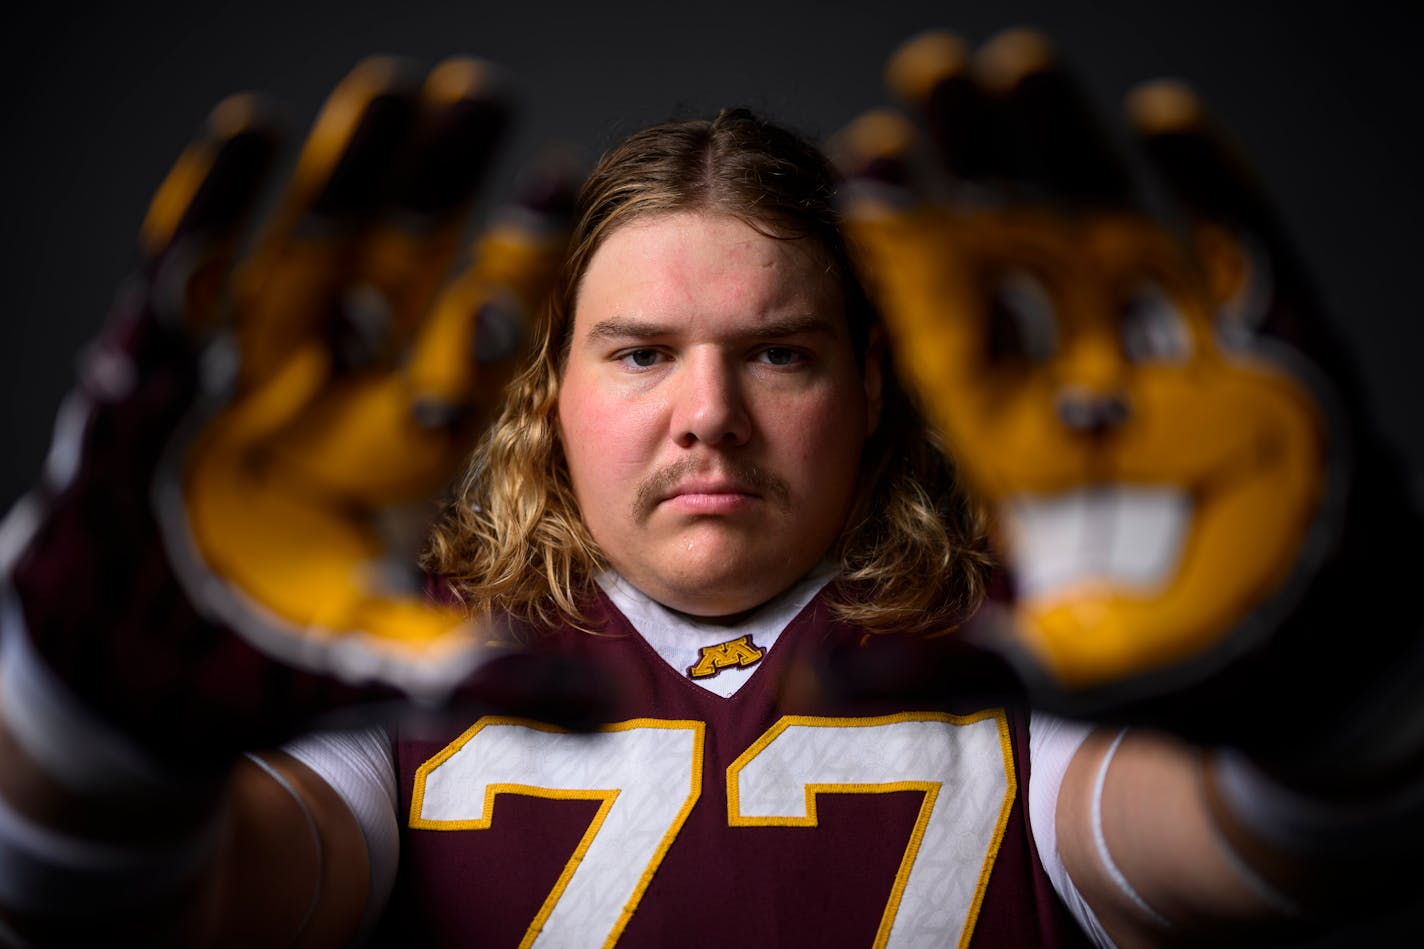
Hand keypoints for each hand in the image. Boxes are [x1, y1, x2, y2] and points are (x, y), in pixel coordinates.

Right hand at [3, 57, 588, 762]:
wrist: (143, 675)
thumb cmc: (265, 669)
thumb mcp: (382, 667)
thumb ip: (486, 670)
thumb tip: (606, 706)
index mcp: (400, 451)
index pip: (468, 344)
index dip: (512, 271)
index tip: (561, 197)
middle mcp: (336, 396)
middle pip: (396, 272)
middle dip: (436, 189)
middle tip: (484, 97)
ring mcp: (249, 375)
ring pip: (304, 254)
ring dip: (342, 177)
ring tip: (388, 91)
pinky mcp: (161, 374)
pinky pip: (187, 280)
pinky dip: (210, 212)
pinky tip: (248, 139)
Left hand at [834, 29, 1422, 771]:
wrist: (1301, 654)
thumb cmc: (1179, 654)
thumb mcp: (1051, 660)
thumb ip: (949, 659)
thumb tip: (832, 681)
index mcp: (1019, 433)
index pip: (946, 322)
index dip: (902, 246)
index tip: (855, 169)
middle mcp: (1086, 374)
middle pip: (1016, 248)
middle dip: (970, 162)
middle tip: (921, 76)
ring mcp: (1174, 350)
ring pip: (1111, 223)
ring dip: (1066, 146)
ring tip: (1012, 64)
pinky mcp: (1268, 346)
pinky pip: (1237, 250)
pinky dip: (1207, 184)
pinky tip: (1158, 118)